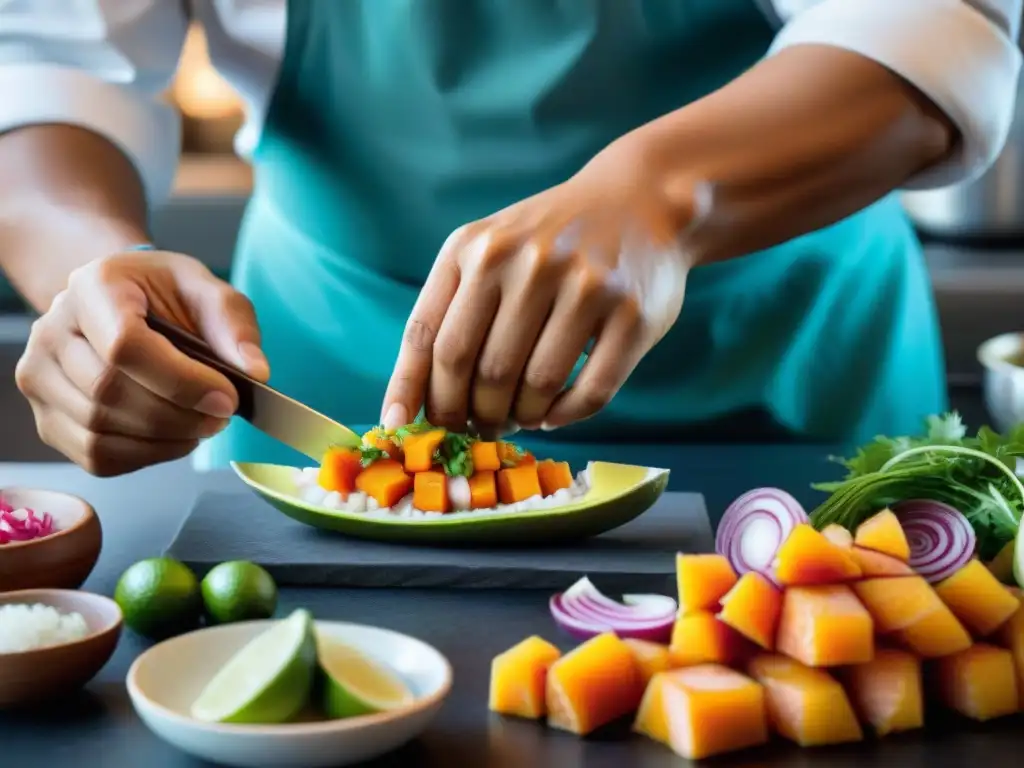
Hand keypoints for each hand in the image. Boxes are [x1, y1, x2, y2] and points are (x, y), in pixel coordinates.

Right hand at [16, 250, 268, 475]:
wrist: (121, 302)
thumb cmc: (163, 295)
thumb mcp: (206, 289)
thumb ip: (233, 324)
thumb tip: (254, 370)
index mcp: (94, 287)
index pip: (125, 345)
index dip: (181, 381)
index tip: (227, 398)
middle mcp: (53, 331)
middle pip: (110, 393)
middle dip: (180, 415)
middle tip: (222, 415)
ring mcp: (41, 377)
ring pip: (101, 431)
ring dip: (166, 439)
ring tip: (202, 424)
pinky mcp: (48, 418)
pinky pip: (96, 456)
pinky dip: (146, 456)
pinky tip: (174, 436)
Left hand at [382, 140, 707, 432]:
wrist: (639, 199)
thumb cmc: (548, 241)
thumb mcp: (489, 250)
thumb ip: (450, 310)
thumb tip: (411, 402)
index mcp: (475, 248)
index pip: (428, 336)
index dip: (411, 390)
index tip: (401, 428)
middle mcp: (527, 261)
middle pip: (479, 369)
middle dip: (471, 413)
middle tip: (477, 426)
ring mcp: (584, 285)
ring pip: (535, 386)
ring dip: (520, 415)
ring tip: (519, 414)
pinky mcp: (632, 313)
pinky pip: (591, 392)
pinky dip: (565, 416)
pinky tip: (553, 413)